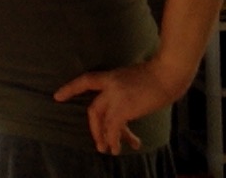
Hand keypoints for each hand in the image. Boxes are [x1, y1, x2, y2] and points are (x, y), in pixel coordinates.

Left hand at [53, 60, 181, 155]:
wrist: (168, 73)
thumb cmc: (158, 74)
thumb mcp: (134, 77)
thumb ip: (124, 88)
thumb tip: (126, 103)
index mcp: (111, 76)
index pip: (86, 80)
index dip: (70, 89)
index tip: (57, 97)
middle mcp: (110, 85)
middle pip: (94, 110)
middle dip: (95, 129)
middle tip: (99, 143)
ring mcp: (116, 96)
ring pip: (103, 122)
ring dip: (105, 138)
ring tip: (109, 151)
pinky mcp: (124, 108)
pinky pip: (113, 128)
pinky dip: (114, 140)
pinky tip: (118, 148)